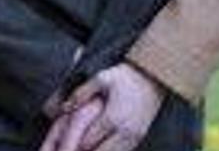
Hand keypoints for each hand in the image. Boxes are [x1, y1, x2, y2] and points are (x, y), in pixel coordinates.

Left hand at [50, 64, 166, 150]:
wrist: (154, 76)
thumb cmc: (128, 76)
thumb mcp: (102, 78)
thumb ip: (81, 93)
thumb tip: (64, 107)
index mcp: (112, 118)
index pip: (87, 142)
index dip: (73, 144)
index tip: (64, 144)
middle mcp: (124, 131)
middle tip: (74, 147)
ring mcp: (134, 136)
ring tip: (87, 147)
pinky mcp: (140, 136)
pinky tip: (103, 146)